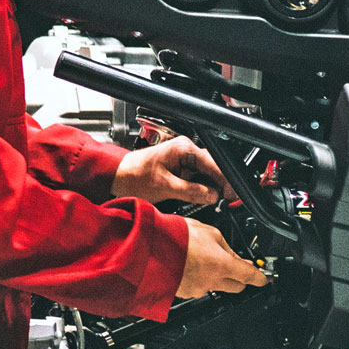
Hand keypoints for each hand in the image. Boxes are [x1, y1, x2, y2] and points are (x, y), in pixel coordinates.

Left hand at [113, 137, 231, 205]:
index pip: (212, 163)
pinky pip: (197, 178)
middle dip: (220, 184)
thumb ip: (191, 191)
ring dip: (210, 187)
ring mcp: (183, 159)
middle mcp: (185, 150)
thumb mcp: (165, 186)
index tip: (231, 193)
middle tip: (227, 199)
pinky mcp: (180, 168)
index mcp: (183, 148)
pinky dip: (201, 188)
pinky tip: (203, 196)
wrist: (117, 177)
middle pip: (212, 167)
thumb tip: (212, 195)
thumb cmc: (134, 176)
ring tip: (213, 199)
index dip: (224, 180)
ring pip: (205, 173)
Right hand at [174, 218, 269, 298]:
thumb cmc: (176, 236)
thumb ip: (226, 246)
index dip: (260, 277)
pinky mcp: (185, 293)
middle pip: (236, 286)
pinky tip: (190, 265)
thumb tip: (234, 255)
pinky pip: (199, 287)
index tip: (264, 278)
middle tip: (234, 264)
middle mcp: (212, 281)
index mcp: (223, 265)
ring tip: (203, 258)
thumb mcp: (209, 232)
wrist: (150, 248)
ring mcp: (198, 289)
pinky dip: (198, 278)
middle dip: (239, 277)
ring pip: (216, 286)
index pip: (250, 276)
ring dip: (216, 276)